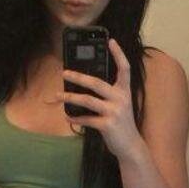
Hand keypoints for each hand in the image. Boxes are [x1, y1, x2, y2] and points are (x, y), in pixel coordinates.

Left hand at [57, 38, 141, 160]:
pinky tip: (67, 116)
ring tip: (58, 96)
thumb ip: (108, 95)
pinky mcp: (107, 125)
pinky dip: (75, 118)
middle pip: (97, 83)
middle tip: (64, 73)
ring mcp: (114, 112)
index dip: (118, 54)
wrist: (130, 146)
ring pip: (88, 100)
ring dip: (70, 98)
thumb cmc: (122, 124)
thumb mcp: (119, 106)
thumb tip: (84, 86)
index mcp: (125, 91)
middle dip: (78, 77)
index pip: (124, 68)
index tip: (111, 41)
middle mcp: (121, 99)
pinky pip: (87, 119)